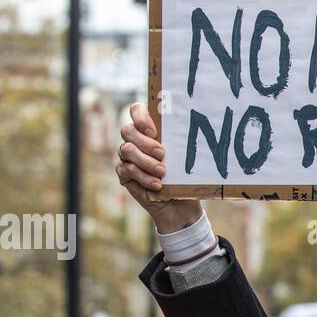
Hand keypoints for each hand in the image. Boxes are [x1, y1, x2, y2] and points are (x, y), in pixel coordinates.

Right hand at [116, 102, 204, 233]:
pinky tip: (157, 184)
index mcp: (149, 130)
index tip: (154, 131)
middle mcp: (135, 140)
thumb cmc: (183, 177)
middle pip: (128, 130)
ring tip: (162, 171)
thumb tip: (191, 129)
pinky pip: (128, 170)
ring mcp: (127, 157)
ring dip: (146, 161)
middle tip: (162, 153)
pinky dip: (144, 177)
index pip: (136, 110)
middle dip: (145, 142)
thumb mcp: (184, 159)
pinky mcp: (124, 174)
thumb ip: (179, 143)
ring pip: (127, 150)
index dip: (140, 117)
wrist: (180, 205)